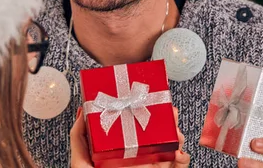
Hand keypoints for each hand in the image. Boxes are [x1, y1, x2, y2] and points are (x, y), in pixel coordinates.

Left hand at [70, 106, 189, 167]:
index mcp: (123, 150)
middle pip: (159, 133)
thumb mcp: (81, 162)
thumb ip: (79, 138)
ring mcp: (152, 167)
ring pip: (173, 147)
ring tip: (176, 132)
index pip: (138, 127)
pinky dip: (183, 158)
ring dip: (178, 135)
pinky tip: (177, 153)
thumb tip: (81, 112)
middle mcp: (140, 157)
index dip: (147, 113)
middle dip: (168, 120)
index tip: (151, 101)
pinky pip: (179, 165)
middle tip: (171, 112)